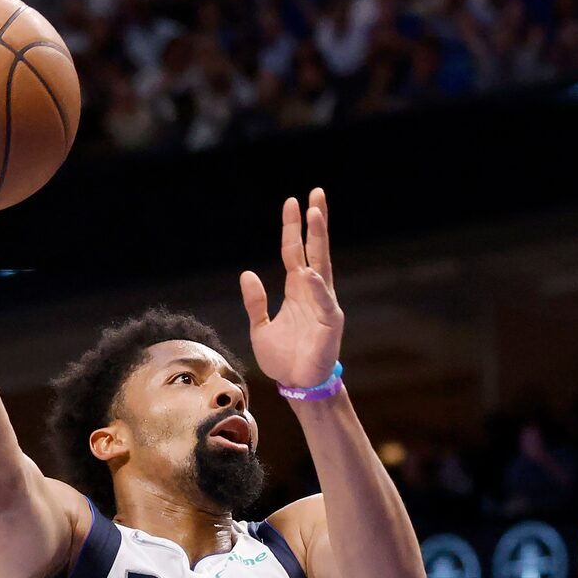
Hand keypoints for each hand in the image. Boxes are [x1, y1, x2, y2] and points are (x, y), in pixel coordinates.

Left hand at [240, 190, 343, 391]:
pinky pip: (324, 302)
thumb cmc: (283, 359)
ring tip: (315, 214)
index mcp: (297, 289)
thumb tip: (247, 274)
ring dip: (319, 239)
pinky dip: (317, 288)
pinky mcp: (330, 324)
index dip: (292, 227)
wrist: (296, 385)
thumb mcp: (260, 327)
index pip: (295, 251)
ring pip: (322, 265)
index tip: (291, 201)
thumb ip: (255, 302)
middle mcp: (312, 291)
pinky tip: (310, 272)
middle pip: (315, 249)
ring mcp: (323, 305)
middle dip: (316, 221)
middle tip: (315, 193)